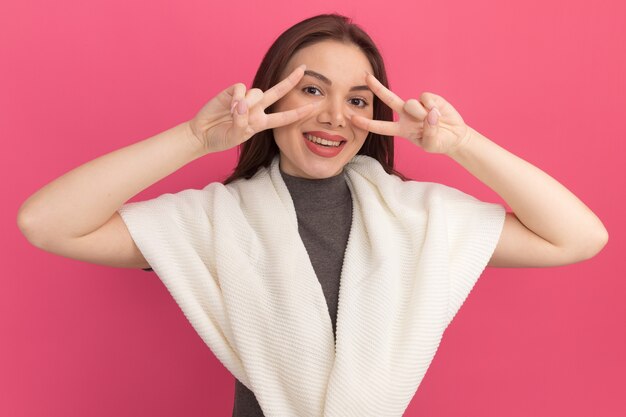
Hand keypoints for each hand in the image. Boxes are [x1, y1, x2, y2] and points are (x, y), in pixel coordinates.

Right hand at [188, 65, 316, 153]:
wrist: (203, 134)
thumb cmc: (221, 137)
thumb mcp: (236, 136)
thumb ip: (242, 122)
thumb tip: (243, 105)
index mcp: (261, 122)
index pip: (284, 117)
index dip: (299, 113)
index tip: (314, 107)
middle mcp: (256, 108)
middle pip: (278, 92)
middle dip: (291, 80)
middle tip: (304, 69)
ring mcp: (245, 99)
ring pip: (257, 92)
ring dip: (248, 103)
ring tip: (235, 114)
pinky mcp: (233, 92)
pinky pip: (241, 88)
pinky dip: (238, 97)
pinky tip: (231, 106)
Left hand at [351, 73, 471, 154]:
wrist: (455, 136)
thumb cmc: (439, 142)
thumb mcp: (431, 145)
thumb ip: (429, 133)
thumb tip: (429, 113)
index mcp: (401, 129)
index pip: (380, 127)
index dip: (366, 124)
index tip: (351, 119)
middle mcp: (406, 115)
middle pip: (388, 99)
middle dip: (377, 87)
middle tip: (365, 76)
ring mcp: (417, 105)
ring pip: (411, 104)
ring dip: (422, 114)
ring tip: (433, 121)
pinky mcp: (430, 98)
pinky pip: (426, 98)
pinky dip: (433, 106)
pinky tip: (439, 112)